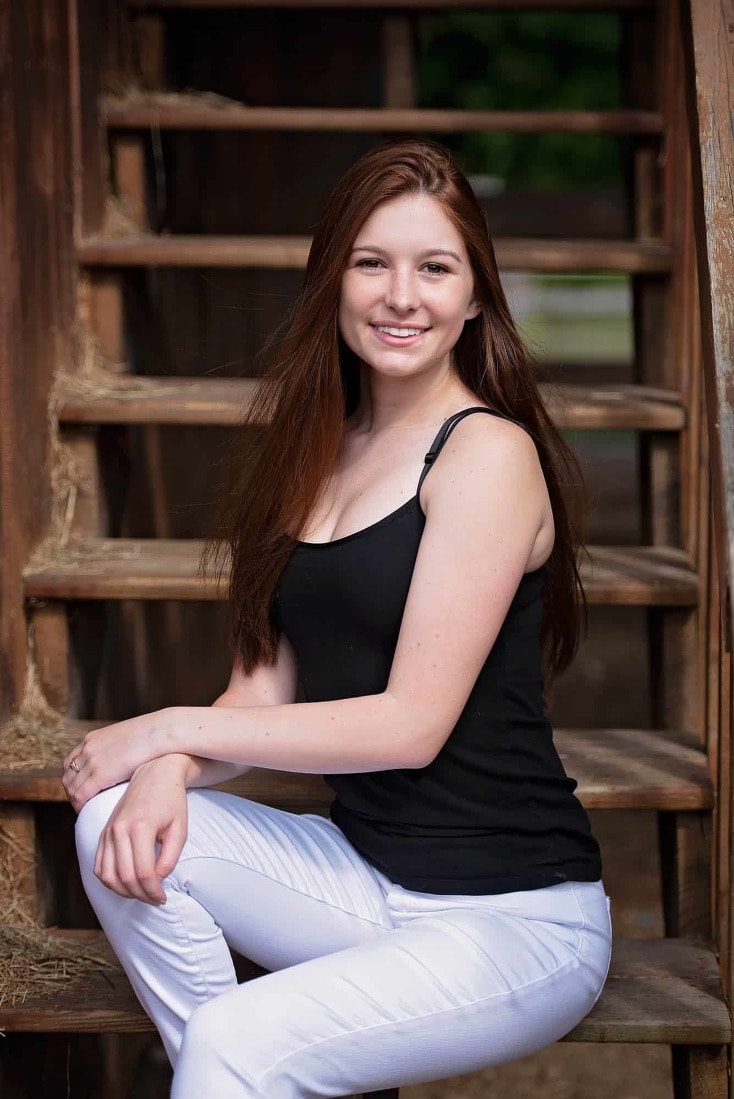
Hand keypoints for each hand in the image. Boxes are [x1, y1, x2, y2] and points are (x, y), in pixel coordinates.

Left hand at [62, 709, 170, 811]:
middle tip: (80, 802)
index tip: (80, 787)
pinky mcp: (100, 774)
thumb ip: (117, 747)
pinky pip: (80, 795)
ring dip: (74, 799)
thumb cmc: (151, 734)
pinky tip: (84, 810)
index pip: (71, 761)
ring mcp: (93, 761)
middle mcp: (88, 749)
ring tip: (83, 808)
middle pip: (68, 775)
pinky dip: (79, 804)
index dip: (73, 777)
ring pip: (71, 787)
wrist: (159, 731)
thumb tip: (122, 757)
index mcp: (92, 739)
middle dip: (71, 790)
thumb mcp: (125, 736)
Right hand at [93, 756, 189, 904]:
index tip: (163, 898)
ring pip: (107, 876)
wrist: (155, 774)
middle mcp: (119, 830)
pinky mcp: (103, 833)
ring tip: (142, 894)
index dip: (153, 891)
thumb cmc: (171, 801)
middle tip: (156, 899)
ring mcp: (107, 832)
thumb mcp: (180, 829)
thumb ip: (170, 857)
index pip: (143, 873)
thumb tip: (158, 880)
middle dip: (141, 895)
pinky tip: (126, 884)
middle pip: (124, 878)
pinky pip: (98, 866)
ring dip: (124, 892)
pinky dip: (109, 881)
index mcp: (140, 827)